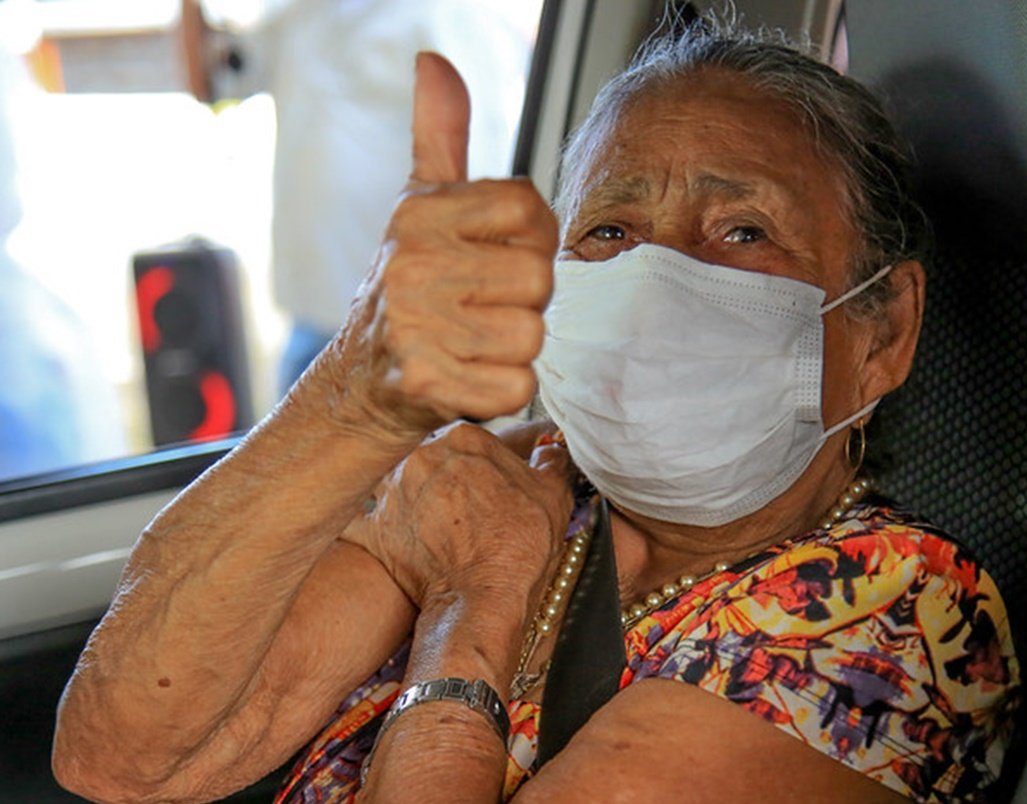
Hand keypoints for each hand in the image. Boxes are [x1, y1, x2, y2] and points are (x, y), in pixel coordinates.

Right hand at [328, 53, 558, 437]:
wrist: (362, 382)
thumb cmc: (409, 289)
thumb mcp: (421, 208)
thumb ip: (440, 137)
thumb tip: (434, 62)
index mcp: (421, 213)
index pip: (531, 211)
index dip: (529, 242)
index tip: (494, 259)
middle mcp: (413, 263)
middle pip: (538, 279)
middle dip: (523, 301)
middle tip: (482, 309)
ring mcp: (416, 326)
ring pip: (532, 336)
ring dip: (512, 349)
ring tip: (472, 344)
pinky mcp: (427, 384)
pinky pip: (517, 387)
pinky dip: (502, 392)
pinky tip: (466, 377)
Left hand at [344, 423, 573, 630]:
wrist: (482, 601)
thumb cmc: (519, 550)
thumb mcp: (554, 497)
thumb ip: (551, 463)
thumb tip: (551, 450)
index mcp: (464, 438)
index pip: (471, 441)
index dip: (485, 465)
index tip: (492, 485)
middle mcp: (421, 454)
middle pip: (434, 458)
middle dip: (447, 478)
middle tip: (468, 509)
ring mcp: (391, 490)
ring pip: (401, 483)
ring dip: (415, 498)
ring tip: (440, 529)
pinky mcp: (372, 527)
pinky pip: (366, 519)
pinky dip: (380, 527)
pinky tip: (398, 540)